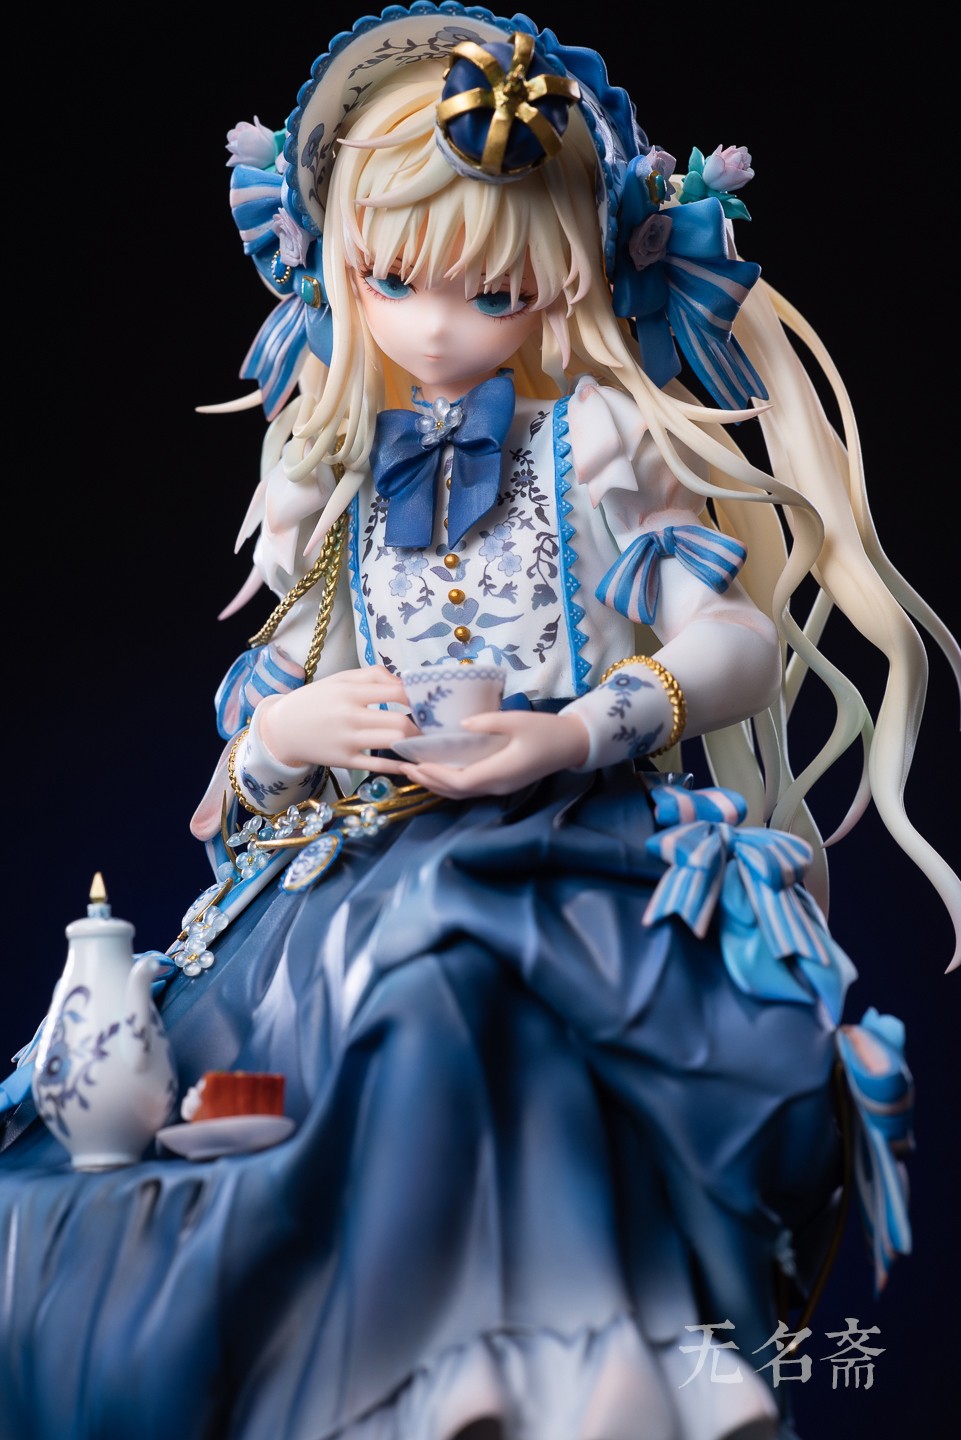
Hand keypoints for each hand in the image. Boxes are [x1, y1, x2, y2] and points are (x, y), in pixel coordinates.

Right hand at [257, 666, 418, 774]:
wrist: (282, 728)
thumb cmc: (316, 700)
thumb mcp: (340, 679)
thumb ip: (373, 675)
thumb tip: (402, 682)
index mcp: (350, 691)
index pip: (396, 691)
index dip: (418, 696)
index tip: (428, 700)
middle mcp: (350, 716)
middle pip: (400, 722)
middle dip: (421, 725)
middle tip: (432, 725)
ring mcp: (348, 741)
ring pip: (393, 743)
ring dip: (414, 743)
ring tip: (423, 739)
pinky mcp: (345, 761)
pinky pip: (380, 765)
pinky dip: (400, 764)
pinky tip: (411, 760)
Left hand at [397, 708, 589, 797]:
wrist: (572, 745)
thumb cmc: (546, 731)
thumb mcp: (518, 720)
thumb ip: (488, 722)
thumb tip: (461, 723)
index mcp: (499, 772)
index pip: (460, 781)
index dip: (435, 775)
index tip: (415, 764)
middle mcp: (496, 786)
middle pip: (455, 791)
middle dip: (428, 781)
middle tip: (403, 768)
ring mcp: (499, 787)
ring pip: (461, 792)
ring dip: (437, 783)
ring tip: (415, 771)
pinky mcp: (501, 783)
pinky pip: (470, 787)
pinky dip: (450, 782)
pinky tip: (439, 771)